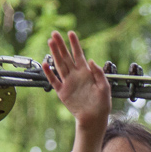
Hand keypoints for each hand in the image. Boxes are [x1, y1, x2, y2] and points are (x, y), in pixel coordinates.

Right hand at [43, 30, 110, 151]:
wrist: (94, 118)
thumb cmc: (102, 104)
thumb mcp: (105, 87)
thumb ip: (99, 74)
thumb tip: (90, 61)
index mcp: (86, 73)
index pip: (78, 54)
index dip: (74, 44)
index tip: (71, 33)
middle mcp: (75, 75)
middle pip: (66, 57)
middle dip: (60, 45)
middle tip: (54, 33)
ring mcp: (68, 83)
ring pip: (59, 65)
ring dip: (54, 54)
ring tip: (50, 42)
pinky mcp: (62, 92)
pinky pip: (54, 81)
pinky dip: (49, 73)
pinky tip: (45, 63)